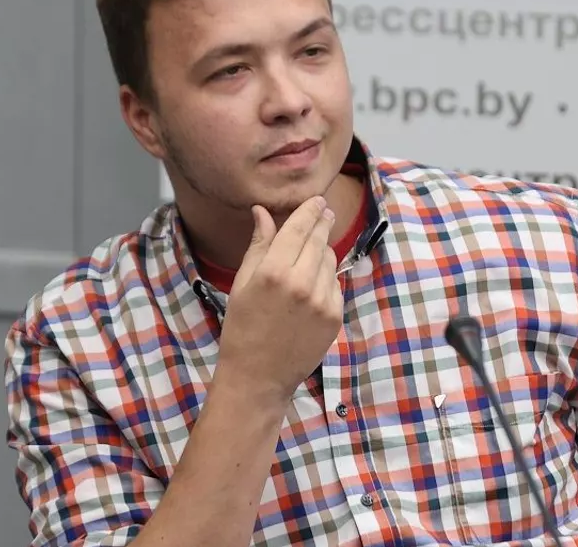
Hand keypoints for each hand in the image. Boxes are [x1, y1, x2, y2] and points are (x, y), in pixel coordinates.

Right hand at [215, 196, 343, 402]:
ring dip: (322, 252)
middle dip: (322, 224)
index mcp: (273, 271)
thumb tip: (262, 211)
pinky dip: (326, 279)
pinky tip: (310, 287)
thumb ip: (258, 245)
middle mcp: (302, 283)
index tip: (317, 200)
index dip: (310, 210)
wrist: (259, 377)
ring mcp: (322, 301)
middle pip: (320, 240)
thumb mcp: (242, 284)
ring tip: (307, 259)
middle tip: (324, 213)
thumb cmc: (242, 328)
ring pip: (330, 261)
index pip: (300, 227)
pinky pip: (335, 284)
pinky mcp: (335, 316)